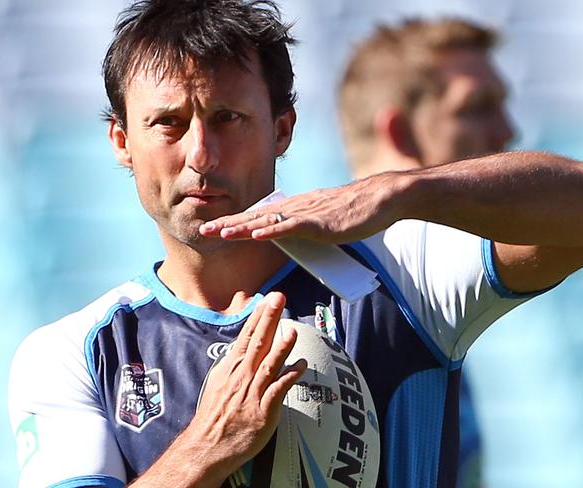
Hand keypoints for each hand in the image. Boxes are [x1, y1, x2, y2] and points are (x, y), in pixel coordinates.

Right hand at [188, 292, 306, 482]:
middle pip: (258, 343)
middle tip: (278, 298)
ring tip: (292, 329)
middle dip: (268, 319)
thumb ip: (236, 364)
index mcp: (232, 367)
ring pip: (269, 364)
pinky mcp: (262, 411)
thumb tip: (246, 348)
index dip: (257, 317)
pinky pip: (278, 390)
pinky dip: (290, 376)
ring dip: (281, 347)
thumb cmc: (216, 416)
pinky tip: (301, 365)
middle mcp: (242, 376)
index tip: (266, 299)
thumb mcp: (221, 382)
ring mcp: (252, 393)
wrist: (207, 446)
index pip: (247, 336)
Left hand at [199, 175, 402, 243]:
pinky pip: (292, 226)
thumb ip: (306, 227)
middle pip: (256, 216)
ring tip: (220, 232)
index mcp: (295, 207)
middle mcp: (296, 207)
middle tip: (204, 229)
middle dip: (229, 223)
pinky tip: (256, 234)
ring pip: (269, 220)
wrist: (381, 198)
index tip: (214, 227)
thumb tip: (291, 236)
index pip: (260, 215)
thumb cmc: (354, 210)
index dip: (236, 221)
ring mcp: (307, 213)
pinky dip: (273, 230)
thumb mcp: (323, 219)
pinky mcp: (320, 222)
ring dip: (243, 227)